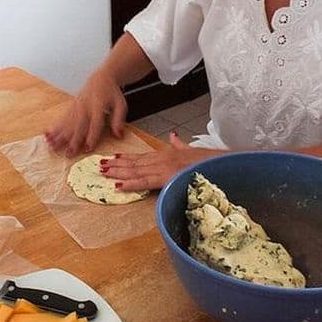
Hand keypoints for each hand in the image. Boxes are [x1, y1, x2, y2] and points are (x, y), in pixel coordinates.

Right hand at [44, 70, 127, 156]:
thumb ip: (119, 120)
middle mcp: (85, 106)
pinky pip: (62, 118)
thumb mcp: (120, 104)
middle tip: (68, 153)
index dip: (91, 136)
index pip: (95, 124)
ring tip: (52, 145)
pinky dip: (54, 127)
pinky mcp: (71, 106)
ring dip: (59, 135)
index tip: (87, 148)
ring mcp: (76, 106)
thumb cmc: (112, 93)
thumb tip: (119, 135)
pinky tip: (47, 134)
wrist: (101, 78)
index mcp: (98, 106)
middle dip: (72, 140)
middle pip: (78, 125)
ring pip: (67, 122)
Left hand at [100, 132, 221, 190]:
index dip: (126, 157)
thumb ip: (180, 144)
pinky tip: (118, 185)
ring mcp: (164, 167)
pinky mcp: (167, 178)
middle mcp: (162, 159)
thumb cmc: (209, 160)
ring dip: (118, 172)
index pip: (142, 156)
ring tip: (103, 173)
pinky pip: (146, 182)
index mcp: (167, 154)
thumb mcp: (191, 149)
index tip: (113, 157)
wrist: (221, 163)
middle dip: (117, 164)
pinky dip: (131, 183)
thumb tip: (173, 136)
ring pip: (136, 170)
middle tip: (99, 166)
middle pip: (135, 163)